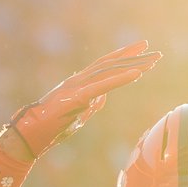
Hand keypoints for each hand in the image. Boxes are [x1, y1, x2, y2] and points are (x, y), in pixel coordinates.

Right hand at [0, 41, 160, 161]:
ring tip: (152, 61)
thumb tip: (103, 97)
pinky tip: (137, 74)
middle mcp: (79, 79)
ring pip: (109, 71)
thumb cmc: (53, 127)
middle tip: (155, 52)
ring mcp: (77, 86)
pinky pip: (103, 86)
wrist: (32, 134)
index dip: (124, 57)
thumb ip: (91, 103)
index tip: (142, 52)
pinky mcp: (77, 97)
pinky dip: (121, 79)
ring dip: (133, 65)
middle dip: (134, 57)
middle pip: (111, 63)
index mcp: (79, 82)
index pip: (106, 65)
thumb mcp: (78, 114)